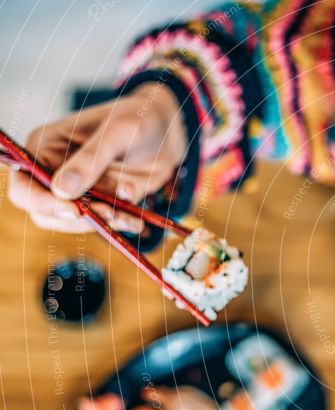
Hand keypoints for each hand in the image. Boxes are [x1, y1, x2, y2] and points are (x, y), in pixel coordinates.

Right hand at [7, 82, 186, 232]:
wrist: (168, 132)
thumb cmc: (139, 118)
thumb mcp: (117, 132)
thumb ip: (91, 160)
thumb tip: (61, 190)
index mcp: (45, 146)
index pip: (24, 184)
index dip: (41, 202)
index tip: (74, 210)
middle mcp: (55, 171)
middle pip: (44, 212)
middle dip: (76, 219)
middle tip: (109, 212)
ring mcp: (78, 190)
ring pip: (74, 223)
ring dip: (101, 224)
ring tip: (128, 215)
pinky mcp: (101, 201)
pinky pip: (102, 224)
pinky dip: (119, 225)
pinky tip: (136, 219)